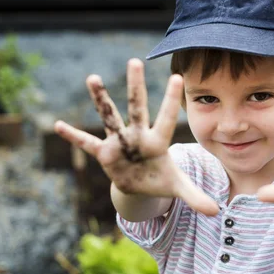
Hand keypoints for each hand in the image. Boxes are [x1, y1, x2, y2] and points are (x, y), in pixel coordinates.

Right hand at [54, 58, 218, 215]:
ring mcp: (120, 142)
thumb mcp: (178, 188)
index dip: (170, 100)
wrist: (140, 185)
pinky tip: (58, 125)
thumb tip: (216, 212)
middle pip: (137, 108)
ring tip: (93, 77)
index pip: (166, 118)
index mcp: (158, 141)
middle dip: (136, 87)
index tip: (177, 77)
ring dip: (101, 99)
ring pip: (109, 117)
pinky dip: (74, 136)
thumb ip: (196, 197)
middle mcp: (138, 135)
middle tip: (135, 61)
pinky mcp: (105, 153)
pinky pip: (87, 143)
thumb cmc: (160, 179)